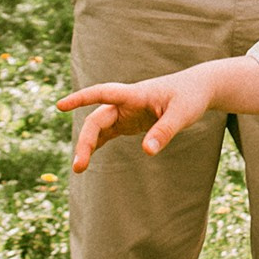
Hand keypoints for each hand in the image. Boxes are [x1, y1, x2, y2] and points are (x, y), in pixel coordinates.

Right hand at [59, 73, 216, 170]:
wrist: (198, 90)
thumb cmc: (190, 98)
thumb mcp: (182, 115)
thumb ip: (164, 132)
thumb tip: (147, 152)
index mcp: (136, 94)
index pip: (103, 93)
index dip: (81, 98)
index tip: (60, 106)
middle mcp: (126, 102)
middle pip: (97, 119)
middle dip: (85, 140)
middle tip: (79, 166)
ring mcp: (126, 112)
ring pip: (99, 127)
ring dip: (87, 145)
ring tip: (79, 168)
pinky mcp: (130, 121)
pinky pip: (107, 133)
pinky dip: (97, 144)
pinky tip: (87, 158)